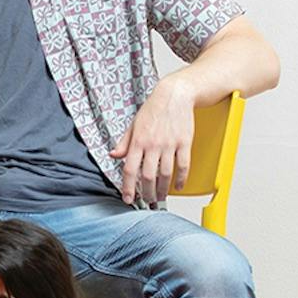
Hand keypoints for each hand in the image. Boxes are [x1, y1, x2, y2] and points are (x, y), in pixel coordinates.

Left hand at [110, 77, 195, 204]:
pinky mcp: (184, 143)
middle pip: (148, 176)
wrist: (174, 95)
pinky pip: (183, 165)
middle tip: (148, 201)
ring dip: (163, 189)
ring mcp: (169, 144)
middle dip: (147, 193)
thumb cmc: (153, 109)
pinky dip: (181, 179)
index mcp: (137, 141)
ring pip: (166, 174)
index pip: (130, 169)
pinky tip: (177, 186)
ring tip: (161, 197)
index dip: (128, 187)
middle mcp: (153, 144)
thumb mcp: (133, 124)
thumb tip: (113, 155)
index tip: (128, 199)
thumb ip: (124, 142)